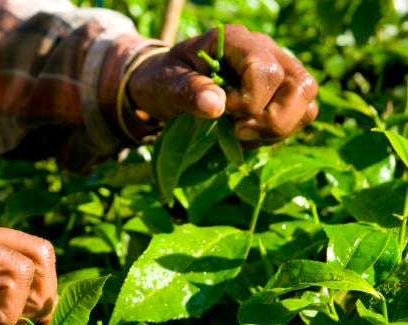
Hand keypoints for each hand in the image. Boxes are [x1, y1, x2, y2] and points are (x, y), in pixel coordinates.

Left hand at [128, 24, 318, 145]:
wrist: (164, 84)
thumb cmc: (164, 79)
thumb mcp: (165, 84)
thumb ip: (188, 91)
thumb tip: (216, 106)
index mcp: (236, 41)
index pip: (266, 69)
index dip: (250, 100)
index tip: (222, 112)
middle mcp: (265, 50)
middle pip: (300, 85)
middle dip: (273, 119)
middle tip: (238, 132)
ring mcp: (277, 71)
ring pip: (307, 101)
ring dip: (279, 128)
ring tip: (242, 136)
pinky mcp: (278, 93)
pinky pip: (299, 114)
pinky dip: (278, 133)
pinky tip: (250, 137)